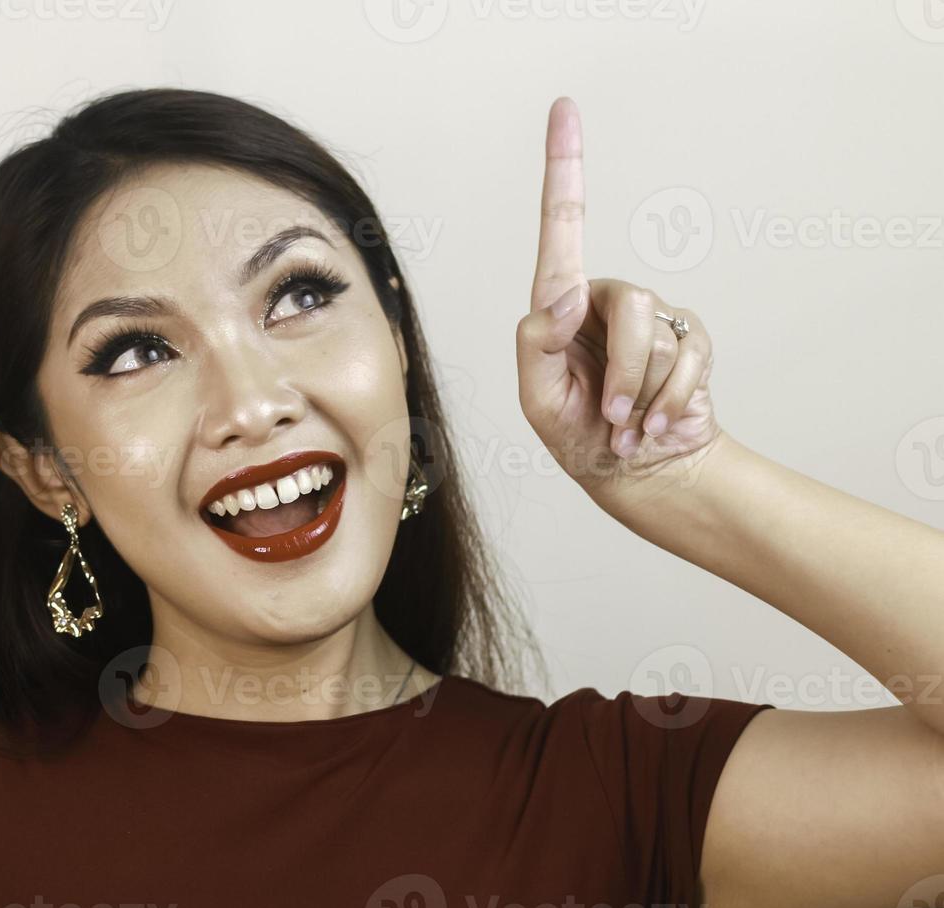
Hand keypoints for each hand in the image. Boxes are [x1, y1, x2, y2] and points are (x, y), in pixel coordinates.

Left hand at [517, 98, 724, 515]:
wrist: (639, 476)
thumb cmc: (577, 438)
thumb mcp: (538, 402)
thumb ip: (537, 346)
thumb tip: (564, 297)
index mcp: (560, 305)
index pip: (561, 228)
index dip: (564, 167)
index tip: (564, 110)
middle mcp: (605, 301)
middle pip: (627, 303)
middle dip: (621, 372)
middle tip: (610, 419)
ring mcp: (653, 319)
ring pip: (658, 332)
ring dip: (643, 393)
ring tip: (629, 428)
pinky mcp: (691, 340)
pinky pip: (690, 357)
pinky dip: (672, 402)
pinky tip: (658, 427)